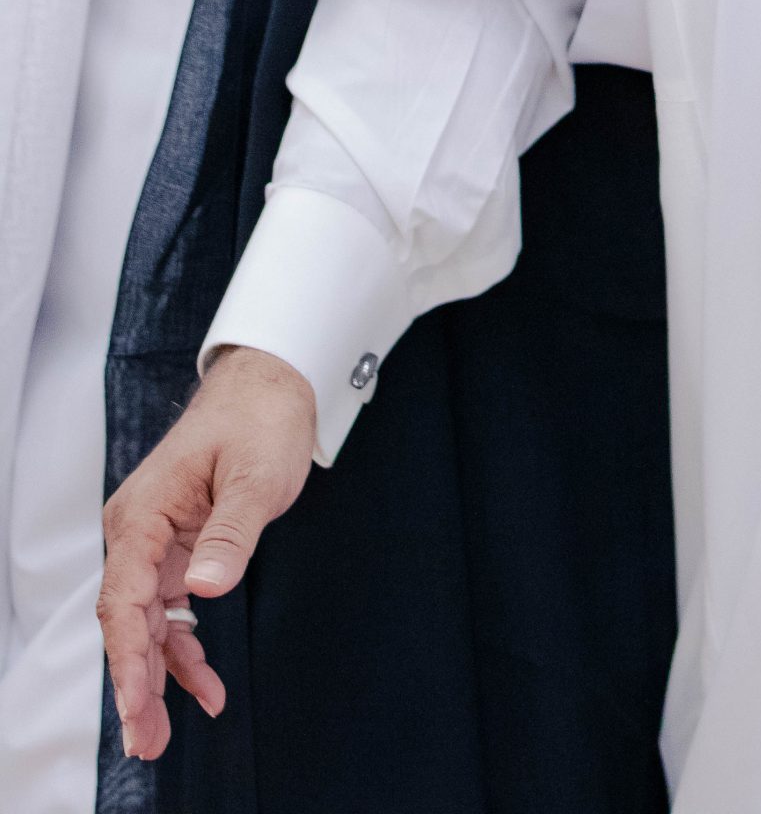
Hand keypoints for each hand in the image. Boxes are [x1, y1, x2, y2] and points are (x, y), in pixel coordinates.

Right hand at [99, 348, 315, 760]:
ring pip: (145, 623)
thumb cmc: (260, 419)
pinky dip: (182, 648)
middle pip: (126, 621)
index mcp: (144, 513)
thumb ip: (231, 533)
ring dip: (155, 677)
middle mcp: (137, 531)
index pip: (125, 598)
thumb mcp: (255, 475)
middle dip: (135, 685)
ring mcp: (154, 542)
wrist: (270, 384)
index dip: (128, 658)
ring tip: (162, 737)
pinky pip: (170, 609)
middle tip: (147, 743)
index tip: (137, 705)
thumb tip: (204, 588)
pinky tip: (202, 685)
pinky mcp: (176, 548)